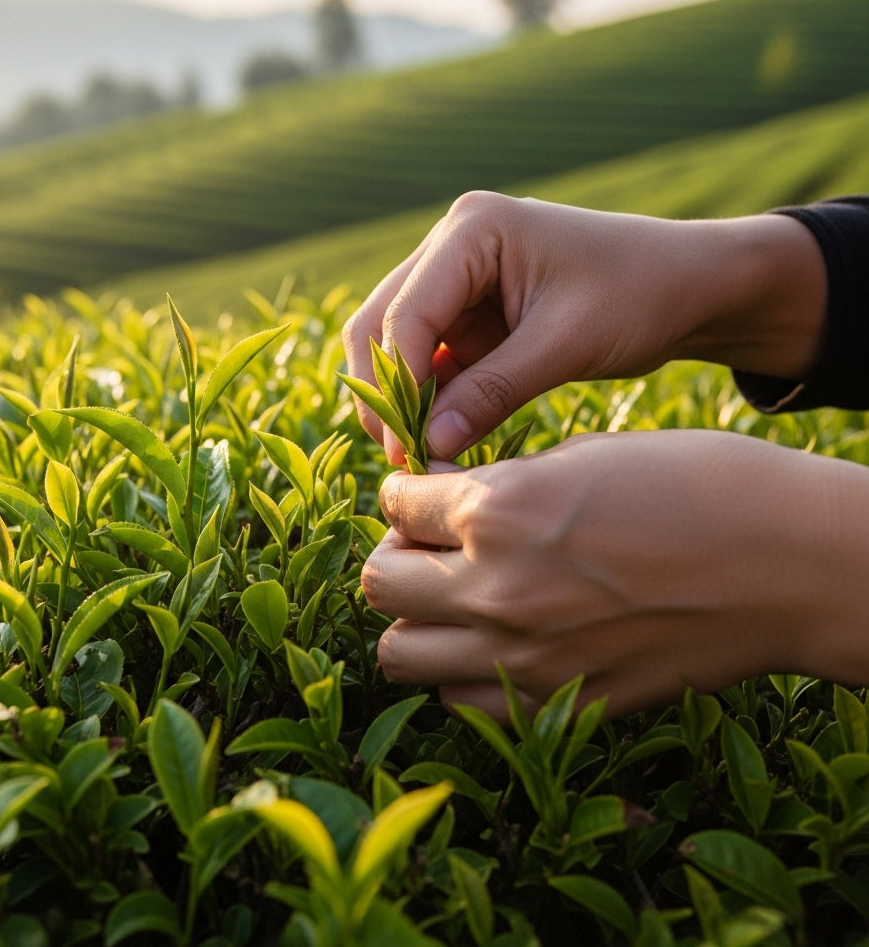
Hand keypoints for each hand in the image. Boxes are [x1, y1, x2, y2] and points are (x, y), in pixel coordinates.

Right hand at [343, 193, 824, 461]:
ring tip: (419, 453)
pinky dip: (429, 398)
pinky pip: (430, 360)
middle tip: (402, 455)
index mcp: (472, 229)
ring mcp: (457, 279)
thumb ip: (493, 392)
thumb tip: (429, 446)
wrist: (689, 286)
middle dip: (384, 390)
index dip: (397, 384)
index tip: (409, 448)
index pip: (406, 313)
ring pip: (395, 344)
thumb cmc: (641, 294)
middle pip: (380, 323)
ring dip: (401, 397)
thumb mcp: (567, 344)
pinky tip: (441, 437)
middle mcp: (452, 246)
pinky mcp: (470, 313)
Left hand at [362, 430, 868, 719]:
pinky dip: (458, 670)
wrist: (786, 563)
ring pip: (399, 655)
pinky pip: (460, 700)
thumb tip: (440, 501)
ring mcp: (526, 659)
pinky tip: (494, 640)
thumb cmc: (693, 486)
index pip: (393, 504)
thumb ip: (495, 487)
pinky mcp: (561, 705)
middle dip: (394, 555)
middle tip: (430, 544)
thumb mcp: (579, 457)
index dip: (404, 492)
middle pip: (377, 585)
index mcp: (499, 511)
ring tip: (456, 595)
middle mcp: (497, 590)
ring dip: (415, 619)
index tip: (424, 493)